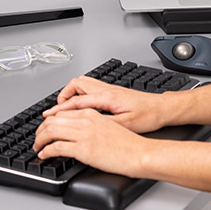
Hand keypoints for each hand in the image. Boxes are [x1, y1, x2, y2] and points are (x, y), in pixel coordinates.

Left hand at [33, 108, 145, 176]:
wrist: (139, 152)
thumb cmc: (128, 142)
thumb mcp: (110, 125)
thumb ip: (93, 123)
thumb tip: (80, 131)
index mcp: (92, 113)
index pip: (63, 112)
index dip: (50, 120)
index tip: (45, 128)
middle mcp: (86, 120)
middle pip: (54, 120)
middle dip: (40, 130)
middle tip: (37, 138)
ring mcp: (84, 133)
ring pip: (51, 131)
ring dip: (39, 139)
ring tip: (37, 146)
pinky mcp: (83, 148)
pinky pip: (56, 147)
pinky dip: (46, 151)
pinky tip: (44, 155)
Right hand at [44, 75, 170, 133]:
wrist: (162, 108)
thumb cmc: (148, 116)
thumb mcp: (125, 125)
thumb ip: (103, 124)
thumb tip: (85, 126)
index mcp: (107, 97)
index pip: (76, 101)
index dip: (59, 109)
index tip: (48, 116)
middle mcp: (107, 89)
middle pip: (77, 84)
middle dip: (62, 96)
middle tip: (56, 111)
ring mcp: (110, 89)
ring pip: (84, 83)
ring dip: (71, 93)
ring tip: (65, 107)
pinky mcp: (113, 92)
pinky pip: (91, 88)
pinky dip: (81, 94)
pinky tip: (81, 106)